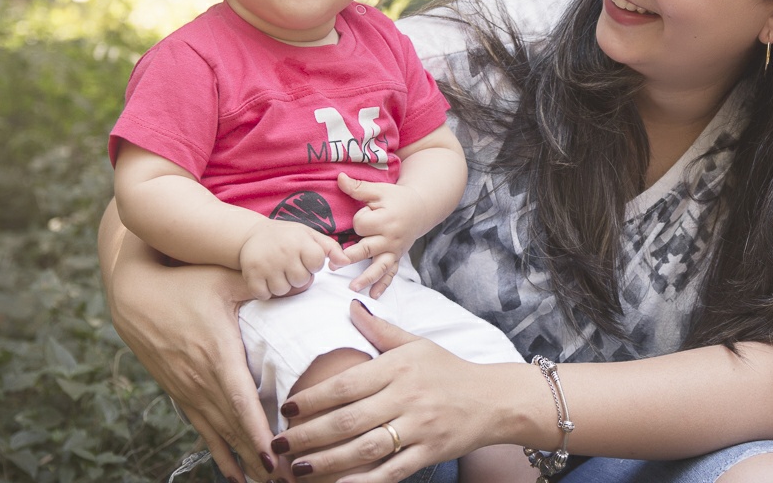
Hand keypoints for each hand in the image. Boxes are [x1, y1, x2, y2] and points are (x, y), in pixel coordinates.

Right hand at [103, 209, 281, 481]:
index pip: (240, 401)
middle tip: (286, 480)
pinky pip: (203, 430)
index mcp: (217, 353)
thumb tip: (298, 278)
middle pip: (234, 427)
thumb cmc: (184, 282)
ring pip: (220, 433)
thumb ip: (259, 282)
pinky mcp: (181, 392)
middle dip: (259, 457)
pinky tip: (235, 475)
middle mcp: (201, 378)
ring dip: (243, 460)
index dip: (256, 433)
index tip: (274, 459)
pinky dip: (221, 453)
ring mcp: (189, 388)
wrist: (135, 295)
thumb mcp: (223, 278)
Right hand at [239, 219, 346, 300]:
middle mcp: (283, 252)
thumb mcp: (310, 235)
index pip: (317, 264)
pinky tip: (265, 278)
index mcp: (300, 241)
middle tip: (290, 266)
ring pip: (283, 290)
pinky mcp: (251, 274)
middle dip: (298, 277)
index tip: (304, 258)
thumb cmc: (287, 236)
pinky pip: (264, 295)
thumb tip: (346, 262)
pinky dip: (265, 291)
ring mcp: (266, 264)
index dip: (312, 264)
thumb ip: (330, 248)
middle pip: (301, 281)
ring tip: (278, 272)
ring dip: (282, 285)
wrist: (252, 233)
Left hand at [271, 302, 524, 482]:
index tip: (288, 407)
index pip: (347, 384)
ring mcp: (419, 428)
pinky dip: (363, 482)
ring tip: (297, 469)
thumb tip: (351, 306)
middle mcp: (407, 397)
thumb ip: (380, 329)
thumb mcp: (416, 343)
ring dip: (327, 462)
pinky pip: (391, 471)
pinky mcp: (429, 453)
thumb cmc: (448, 370)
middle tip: (279, 444)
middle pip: (349, 419)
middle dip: (309, 434)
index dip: (314, 398)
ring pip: (365, 448)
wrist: (494, 399)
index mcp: (398, 368)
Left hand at [335, 173, 427, 296]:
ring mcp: (394, 250)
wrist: (421, 209)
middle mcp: (391, 238)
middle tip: (333, 264)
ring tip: (352, 287)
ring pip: (379, 266)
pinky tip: (374, 295)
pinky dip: (383, 285)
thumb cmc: (396, 199)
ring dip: (366, 278)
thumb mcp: (380, 190)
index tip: (363, 213)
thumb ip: (359, 187)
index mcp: (386, 219)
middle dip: (350, 256)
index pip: (362, 224)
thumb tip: (339, 178)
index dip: (358, 220)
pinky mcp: (397, 258)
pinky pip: (391, 274)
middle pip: (367, 248)